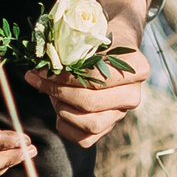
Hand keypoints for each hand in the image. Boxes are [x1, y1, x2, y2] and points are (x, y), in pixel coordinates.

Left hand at [28, 16, 149, 146]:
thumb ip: (72, 50)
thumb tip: (43, 63)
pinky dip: (64, 125)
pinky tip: (58, 106)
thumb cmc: (98, 41)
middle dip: (58, 92)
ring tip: (51, 92)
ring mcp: (121, 114)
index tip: (42, 69)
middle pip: (91, 103)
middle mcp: (133, 96)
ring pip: (90, 125)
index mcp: (137, 70)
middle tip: (38, 79)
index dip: (64, 76)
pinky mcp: (108, 128)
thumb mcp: (90, 37)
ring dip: (62, 109)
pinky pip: (84, 140)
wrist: (112, 50)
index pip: (96, 78)